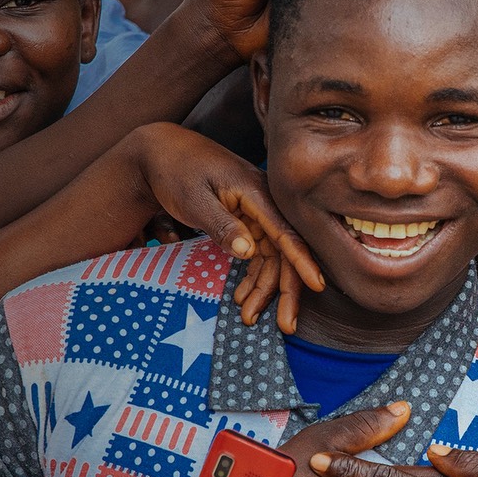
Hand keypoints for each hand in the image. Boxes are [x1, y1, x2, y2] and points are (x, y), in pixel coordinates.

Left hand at [123, 122, 324, 330]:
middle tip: (284, 327)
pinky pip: (257, 253)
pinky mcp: (245, 220)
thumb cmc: (177, 170)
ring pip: (270, 258)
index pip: (286, 233)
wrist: (161, 149)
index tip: (315, 286)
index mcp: (256, 193)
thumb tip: (248, 252)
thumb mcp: (195, 199)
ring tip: (248, 316)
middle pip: (284, 252)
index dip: (302, 262)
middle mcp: (263, 204)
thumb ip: (222, 226)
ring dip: (263, 289)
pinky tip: (240, 296)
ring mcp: (255, 213)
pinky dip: (250, 276)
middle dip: (285, 290)